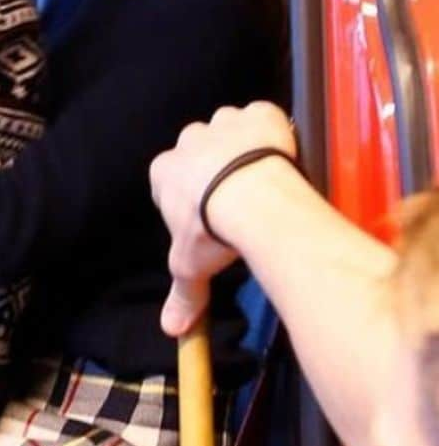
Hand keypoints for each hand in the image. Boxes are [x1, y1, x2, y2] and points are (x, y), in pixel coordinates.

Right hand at [150, 101, 295, 336]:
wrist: (252, 198)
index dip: (190, 196)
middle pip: (198, 149)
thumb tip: (170, 331)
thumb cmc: (210, 230)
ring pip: (228, 127)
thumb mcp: (191, 267)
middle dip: (213, 166)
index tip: (207, 214)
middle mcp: (188, 140)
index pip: (170, 178)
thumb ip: (182, 294)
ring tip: (260, 172)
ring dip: (240, 143)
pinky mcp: (258, 113)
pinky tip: (281, 150)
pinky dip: (271, 128)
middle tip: (237, 194)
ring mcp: (223, 123)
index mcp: (164, 171)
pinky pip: (261, 115)